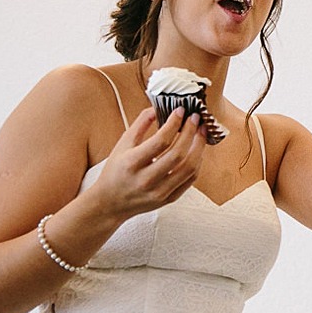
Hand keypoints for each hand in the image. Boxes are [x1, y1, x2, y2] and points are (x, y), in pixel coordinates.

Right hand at [82, 105, 206, 222]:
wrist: (109, 204)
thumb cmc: (115, 172)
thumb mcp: (122, 145)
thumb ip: (140, 124)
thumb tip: (158, 108)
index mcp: (132, 164)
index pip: (160, 141)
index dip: (174, 123)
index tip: (180, 110)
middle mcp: (146, 180)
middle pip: (177, 154)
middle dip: (191, 132)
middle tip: (195, 118)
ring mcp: (158, 192)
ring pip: (189, 168)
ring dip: (199, 146)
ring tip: (201, 131)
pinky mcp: (167, 199)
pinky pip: (190, 180)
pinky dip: (197, 162)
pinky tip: (197, 149)